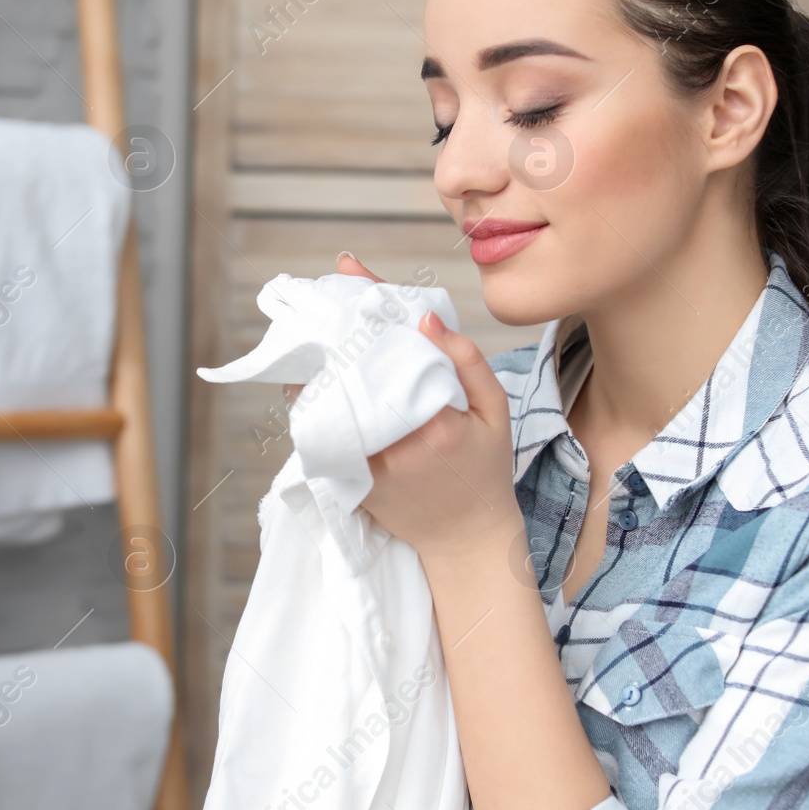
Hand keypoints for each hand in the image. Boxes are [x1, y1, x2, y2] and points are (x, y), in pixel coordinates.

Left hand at [303, 252, 524, 566]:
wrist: (465, 540)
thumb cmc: (485, 471)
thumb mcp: (495, 413)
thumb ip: (467, 362)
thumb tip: (426, 319)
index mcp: (435, 424)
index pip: (391, 351)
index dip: (367, 306)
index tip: (348, 269)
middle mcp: (395, 446)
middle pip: (351, 371)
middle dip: (334, 327)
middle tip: (326, 293)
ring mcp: (367, 467)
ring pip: (327, 401)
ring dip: (316, 362)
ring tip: (316, 328)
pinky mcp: (349, 481)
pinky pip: (321, 431)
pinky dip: (313, 399)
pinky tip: (314, 373)